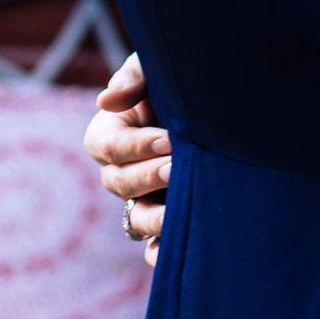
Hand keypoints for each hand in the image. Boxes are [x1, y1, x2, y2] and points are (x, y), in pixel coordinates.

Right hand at [85, 54, 168, 265]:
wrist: (214, 100)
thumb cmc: (177, 78)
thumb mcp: (153, 66)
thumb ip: (133, 78)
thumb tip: (105, 100)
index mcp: (108, 134)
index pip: (110, 146)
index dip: (137, 145)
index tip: (169, 139)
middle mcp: (120, 171)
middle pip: (121, 183)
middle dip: (149, 177)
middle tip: (177, 168)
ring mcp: (141, 198)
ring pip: (136, 219)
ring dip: (154, 220)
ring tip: (176, 216)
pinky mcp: (164, 215)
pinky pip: (154, 243)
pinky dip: (161, 251)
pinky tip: (176, 252)